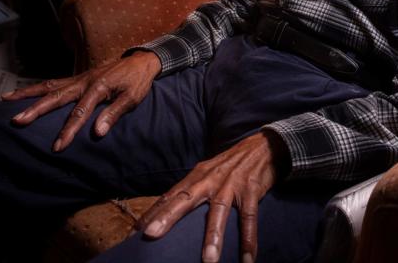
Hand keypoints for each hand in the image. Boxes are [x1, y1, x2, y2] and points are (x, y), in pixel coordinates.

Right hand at [3, 52, 161, 151]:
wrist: (140, 61)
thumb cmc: (137, 82)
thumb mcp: (132, 98)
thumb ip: (114, 114)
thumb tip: (97, 133)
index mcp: (98, 88)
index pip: (80, 113)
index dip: (68, 131)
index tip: (57, 147)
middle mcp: (83, 81)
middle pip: (56, 97)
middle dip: (36, 110)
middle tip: (17, 121)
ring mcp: (78, 78)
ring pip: (49, 86)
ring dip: (28, 94)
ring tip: (6, 100)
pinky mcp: (77, 78)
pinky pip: (54, 83)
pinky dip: (37, 88)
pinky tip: (23, 93)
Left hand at [138, 130, 287, 262]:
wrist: (263, 146)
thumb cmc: (230, 165)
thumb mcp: (207, 174)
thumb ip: (189, 191)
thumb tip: (165, 213)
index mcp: (197, 176)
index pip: (170, 196)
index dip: (152, 214)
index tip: (134, 233)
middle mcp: (210, 179)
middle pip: (186, 199)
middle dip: (168, 217)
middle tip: (152, 235)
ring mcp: (231, 184)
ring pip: (219, 211)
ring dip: (213, 236)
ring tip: (208, 260)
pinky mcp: (251, 189)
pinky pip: (249, 217)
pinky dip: (249, 239)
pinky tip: (247, 259)